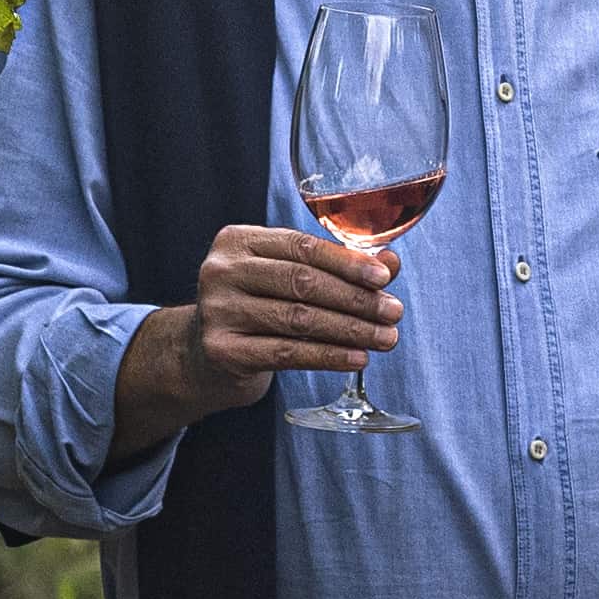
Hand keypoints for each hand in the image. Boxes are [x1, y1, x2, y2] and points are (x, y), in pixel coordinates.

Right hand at [113, 223, 395, 458]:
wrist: (204, 355)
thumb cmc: (257, 308)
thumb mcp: (287, 278)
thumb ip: (335, 266)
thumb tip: (391, 264)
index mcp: (237, 240)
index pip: (301, 246)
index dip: (346, 262)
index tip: (384, 277)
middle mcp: (221, 270)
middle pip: (301, 282)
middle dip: (355, 298)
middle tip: (393, 312)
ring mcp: (217, 311)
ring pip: (298, 319)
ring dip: (350, 330)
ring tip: (386, 338)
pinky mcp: (221, 350)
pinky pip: (286, 352)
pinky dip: (328, 356)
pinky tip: (357, 359)